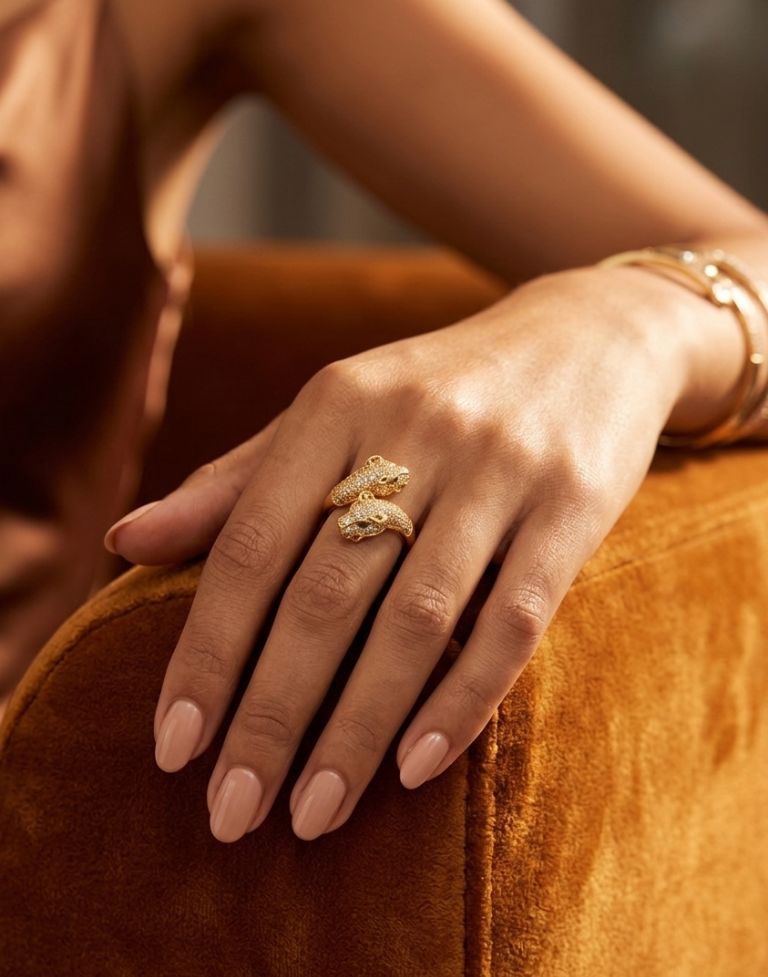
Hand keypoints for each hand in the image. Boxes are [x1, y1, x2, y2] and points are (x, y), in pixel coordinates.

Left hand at [104, 264, 695, 842]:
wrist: (589, 338)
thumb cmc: (436, 391)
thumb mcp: (333, 413)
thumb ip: (237, 482)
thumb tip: (125, 543)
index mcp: (335, 404)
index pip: (250, 547)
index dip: (205, 654)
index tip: (174, 748)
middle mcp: (413, 430)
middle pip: (324, 597)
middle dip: (270, 717)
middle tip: (232, 814)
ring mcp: (499, 468)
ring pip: (415, 620)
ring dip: (356, 730)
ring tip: (311, 814)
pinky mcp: (573, 505)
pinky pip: (514, 619)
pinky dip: (461, 700)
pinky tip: (414, 768)